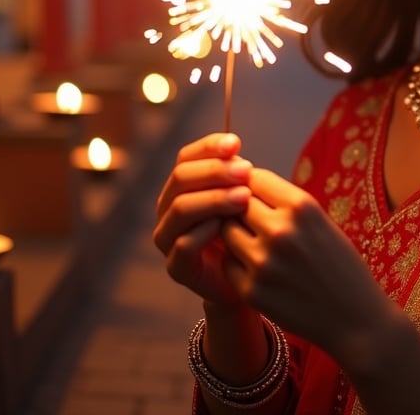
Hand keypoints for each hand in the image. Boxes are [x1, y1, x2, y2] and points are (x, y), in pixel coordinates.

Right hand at [153, 133, 254, 308]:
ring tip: (244, 197)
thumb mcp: (246, 194)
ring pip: (180, 208)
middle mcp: (169, 208)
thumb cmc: (248, 227)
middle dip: (215, 171)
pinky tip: (227, 225)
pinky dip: (205, 231)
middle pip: (181, 178)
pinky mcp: (177, 267)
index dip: (209, 147)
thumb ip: (237, 174)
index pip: (187, 157)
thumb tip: (235, 148)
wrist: (250, 276)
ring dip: (213, 198)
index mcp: (183, 185)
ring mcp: (168, 238)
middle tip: (246, 171)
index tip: (237, 144)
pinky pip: (183, 244)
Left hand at [220, 168, 396, 362]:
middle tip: (252, 222)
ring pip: (226, 233)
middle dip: (240, 210)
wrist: (355, 317)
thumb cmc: (339, 264)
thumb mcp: (320, 221)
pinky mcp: (251, 291)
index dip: (251, 184)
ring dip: (236, 235)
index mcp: (302, 206)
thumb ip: (285, 204)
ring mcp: (263, 262)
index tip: (254, 194)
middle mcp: (280, 230)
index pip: (256, 178)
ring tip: (255, 245)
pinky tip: (258, 269)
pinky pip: (228, 264)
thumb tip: (244, 186)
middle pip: (236, 204)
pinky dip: (237, 264)